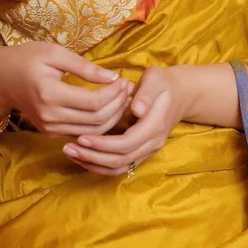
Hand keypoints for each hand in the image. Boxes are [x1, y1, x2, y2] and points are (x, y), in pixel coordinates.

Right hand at [0, 41, 133, 137]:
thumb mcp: (55, 53)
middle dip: (118, 105)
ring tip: (124, 97)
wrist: (0, 80)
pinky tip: (110, 106)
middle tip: (129, 88)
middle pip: (96, 120)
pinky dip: (101, 123)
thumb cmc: (28, 59)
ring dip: (113, 116)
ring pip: (93, 131)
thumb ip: (85, 67)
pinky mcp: (51, 132)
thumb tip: (113, 77)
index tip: (124, 79)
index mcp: (49, 94)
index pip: (93, 102)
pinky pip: (83, 132)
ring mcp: (49, 128)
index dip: (114, 94)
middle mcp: (49, 116)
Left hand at [62, 65, 189, 175]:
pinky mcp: (140, 152)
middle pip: (120, 160)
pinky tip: (82, 157)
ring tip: (70, 154)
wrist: (179, 95)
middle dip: (92, 156)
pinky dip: (99, 165)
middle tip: (68, 147)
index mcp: (155, 126)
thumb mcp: (156, 80)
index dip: (102, 144)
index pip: (126, 143)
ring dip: (93, 164)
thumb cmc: (163, 84)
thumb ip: (146, 94)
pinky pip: (119, 166)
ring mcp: (148, 150)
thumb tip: (136, 109)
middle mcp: (153, 143)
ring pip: (119, 167)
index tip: (81, 136)